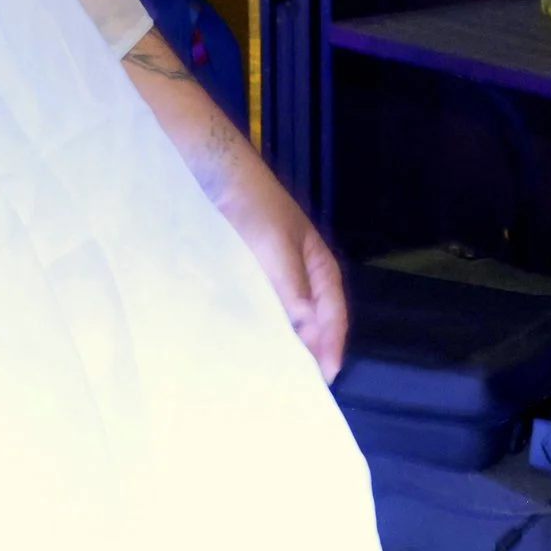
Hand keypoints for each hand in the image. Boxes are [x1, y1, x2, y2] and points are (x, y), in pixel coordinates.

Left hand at [224, 185, 348, 382]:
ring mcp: (277, 269)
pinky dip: (264, 322)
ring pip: (289, 313)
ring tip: (275, 367)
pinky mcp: (252, 267)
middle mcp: (303, 270)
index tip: (323, 377)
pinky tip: (250, 336)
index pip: (334, 314)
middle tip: (297, 381)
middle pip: (314, 318)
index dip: (331, 345)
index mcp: (319, 264)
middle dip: (310, 349)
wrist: (217, 170)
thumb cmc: (253, 203)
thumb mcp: (274, 244)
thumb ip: (290, 284)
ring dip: (286, 338)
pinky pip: (265, 302)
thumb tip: (307, 325)